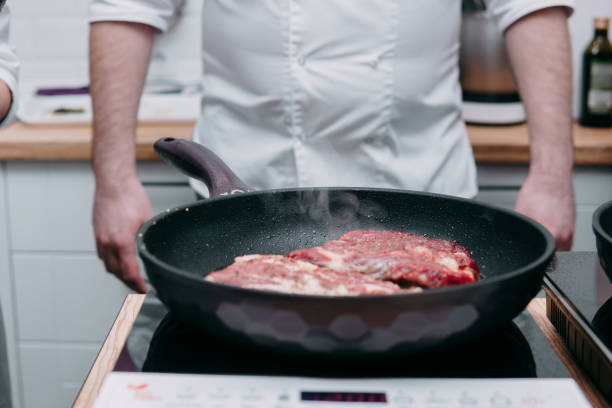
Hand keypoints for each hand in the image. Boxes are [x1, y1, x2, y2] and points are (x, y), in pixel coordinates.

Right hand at [93, 175, 151, 292]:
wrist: (113, 182)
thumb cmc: (130, 196)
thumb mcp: (148, 219)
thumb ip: (148, 237)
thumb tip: (154, 248)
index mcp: (122, 242)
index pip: (129, 272)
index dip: (138, 284)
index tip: (145, 290)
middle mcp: (107, 243)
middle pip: (117, 273)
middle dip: (129, 283)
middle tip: (140, 288)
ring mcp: (100, 239)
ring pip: (108, 265)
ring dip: (119, 274)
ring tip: (131, 278)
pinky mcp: (97, 233)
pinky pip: (103, 255)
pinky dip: (112, 263)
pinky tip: (120, 262)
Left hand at [514, 173, 574, 250]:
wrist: (551, 178)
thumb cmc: (537, 191)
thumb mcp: (520, 214)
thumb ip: (519, 231)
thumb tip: (512, 241)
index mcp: (551, 233)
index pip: (541, 257)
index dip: (531, 255)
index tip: (524, 252)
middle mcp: (564, 236)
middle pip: (550, 257)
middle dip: (539, 252)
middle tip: (529, 242)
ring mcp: (570, 233)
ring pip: (558, 252)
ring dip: (548, 247)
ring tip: (538, 233)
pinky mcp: (572, 229)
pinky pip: (563, 244)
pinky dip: (554, 241)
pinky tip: (545, 230)